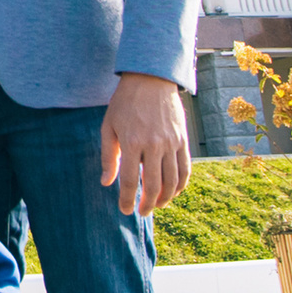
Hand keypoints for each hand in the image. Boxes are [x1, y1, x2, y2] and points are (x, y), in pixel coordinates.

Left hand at [102, 71, 189, 217]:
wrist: (151, 80)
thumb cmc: (125, 103)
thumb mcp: (108, 126)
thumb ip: (107, 156)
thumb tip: (106, 183)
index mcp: (132, 142)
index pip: (129, 180)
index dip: (126, 199)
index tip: (125, 211)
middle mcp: (154, 144)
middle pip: (153, 185)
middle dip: (147, 204)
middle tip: (142, 212)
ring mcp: (171, 143)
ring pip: (172, 181)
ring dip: (165, 198)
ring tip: (156, 205)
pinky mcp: (183, 140)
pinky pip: (185, 169)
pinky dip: (181, 185)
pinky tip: (173, 193)